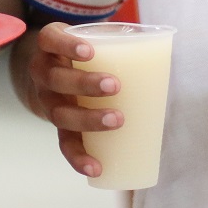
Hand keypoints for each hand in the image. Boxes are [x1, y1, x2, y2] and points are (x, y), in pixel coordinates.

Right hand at [25, 22, 122, 179]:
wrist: (54, 72)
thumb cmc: (83, 53)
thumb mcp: (90, 40)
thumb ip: (116, 41)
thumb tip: (164, 43)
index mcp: (50, 47)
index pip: (50, 40)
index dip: (67, 45)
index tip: (90, 51)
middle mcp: (42, 74)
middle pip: (56, 79)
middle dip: (85, 84)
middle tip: (115, 85)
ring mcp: (48, 102)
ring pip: (60, 114)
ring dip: (88, 119)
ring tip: (117, 120)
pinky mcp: (58, 127)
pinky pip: (64, 144)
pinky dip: (79, 158)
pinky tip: (96, 168)